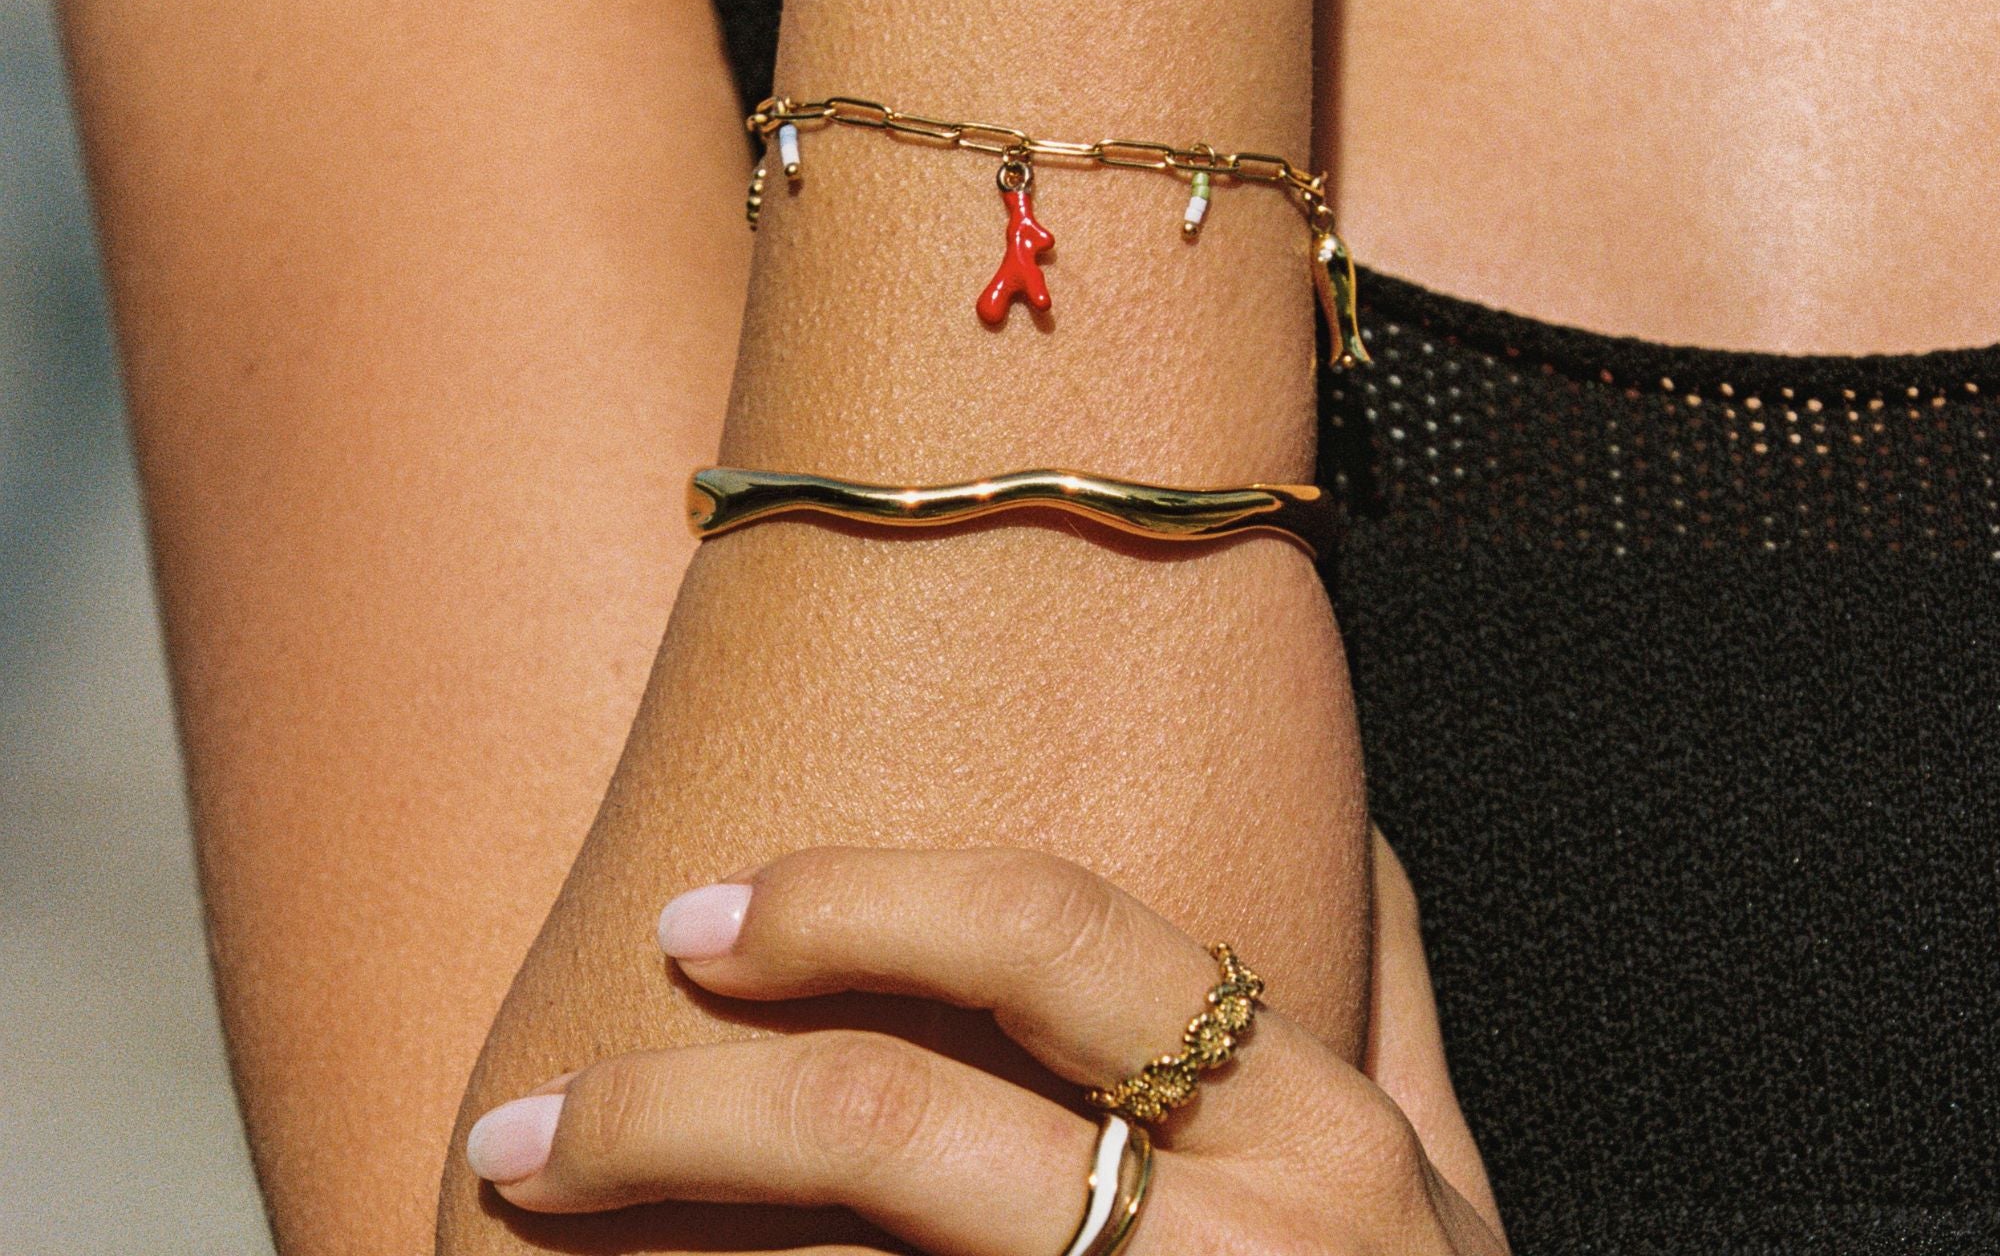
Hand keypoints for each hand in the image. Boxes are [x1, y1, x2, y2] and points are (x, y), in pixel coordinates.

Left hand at [465, 844, 1506, 1252]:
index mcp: (1314, 1136)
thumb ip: (1397, 993)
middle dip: (669, 1110)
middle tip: (526, 1113)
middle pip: (888, 1121)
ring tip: (513, 1213)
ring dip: (651, 1244)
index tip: (702, 912)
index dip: (854, 899)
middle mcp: (1233, 1246)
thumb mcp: (1453, 1188)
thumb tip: (1344, 819)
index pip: (1048, 935)